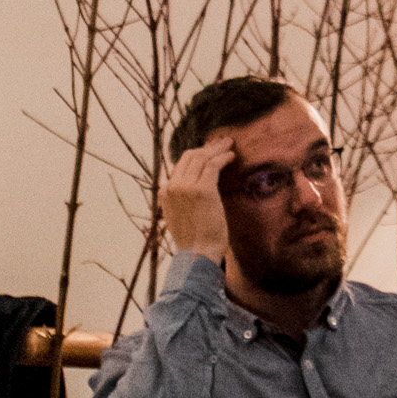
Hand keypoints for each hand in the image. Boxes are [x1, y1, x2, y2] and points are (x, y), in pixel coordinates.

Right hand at [157, 139, 231, 261]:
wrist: (197, 255)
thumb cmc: (195, 240)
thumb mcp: (181, 217)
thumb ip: (183, 201)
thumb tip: (195, 188)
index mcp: (165, 193)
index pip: (180, 165)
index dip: (197, 155)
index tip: (210, 151)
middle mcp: (172, 187)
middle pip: (189, 157)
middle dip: (207, 147)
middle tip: (222, 142)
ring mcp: (185, 187)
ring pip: (201, 158)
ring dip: (217, 149)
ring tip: (229, 145)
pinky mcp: (202, 190)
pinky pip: (213, 165)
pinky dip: (223, 157)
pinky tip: (231, 156)